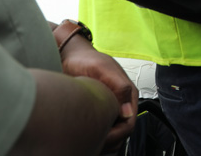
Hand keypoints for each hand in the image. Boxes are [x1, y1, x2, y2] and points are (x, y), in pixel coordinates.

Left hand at [60, 36, 137, 150]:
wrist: (71, 55)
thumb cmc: (86, 60)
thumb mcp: (103, 69)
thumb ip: (119, 86)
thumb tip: (128, 110)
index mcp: (127, 94)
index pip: (129, 124)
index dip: (117, 135)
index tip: (102, 139)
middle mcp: (121, 103)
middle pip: (122, 132)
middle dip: (110, 141)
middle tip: (92, 144)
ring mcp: (110, 108)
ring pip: (113, 133)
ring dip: (104, 141)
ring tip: (88, 142)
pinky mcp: (99, 110)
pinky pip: (103, 130)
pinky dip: (96, 137)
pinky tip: (84, 136)